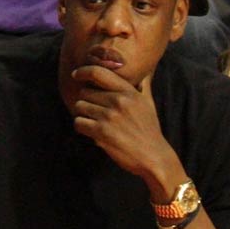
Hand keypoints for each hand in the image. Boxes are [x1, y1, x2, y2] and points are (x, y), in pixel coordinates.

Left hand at [68, 65, 183, 191]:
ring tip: (92, 122)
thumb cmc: (150, 131)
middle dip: (85, 101)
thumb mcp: (149, 105)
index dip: (83, 71)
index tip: (76, 75)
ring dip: (83, 115)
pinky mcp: (102, 132)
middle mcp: (119, 101)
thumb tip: (144, 74)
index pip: (99, 72)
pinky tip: (90, 131)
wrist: (153, 157)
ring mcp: (110, 116)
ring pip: (79, 107)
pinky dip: (81, 127)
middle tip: (92, 111)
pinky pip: (79, 122)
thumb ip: (144, 87)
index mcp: (129, 92)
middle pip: (85, 92)